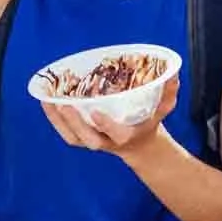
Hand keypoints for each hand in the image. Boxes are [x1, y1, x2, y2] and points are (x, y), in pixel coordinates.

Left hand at [40, 77, 176, 158]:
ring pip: (73, 137)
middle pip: (88, 138)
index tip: (96, 111)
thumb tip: (174, 74)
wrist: (138, 146)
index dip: (106, 125)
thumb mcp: (160, 111)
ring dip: (58, 120)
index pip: (116, 134)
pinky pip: (66, 133)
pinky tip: (46, 101)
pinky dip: (54, 120)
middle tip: (64, 104)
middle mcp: (107, 142)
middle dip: (75, 123)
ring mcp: (93, 142)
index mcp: (126, 136)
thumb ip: (168, 94)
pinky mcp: (82, 139)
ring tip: (47, 100)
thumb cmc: (147, 123)